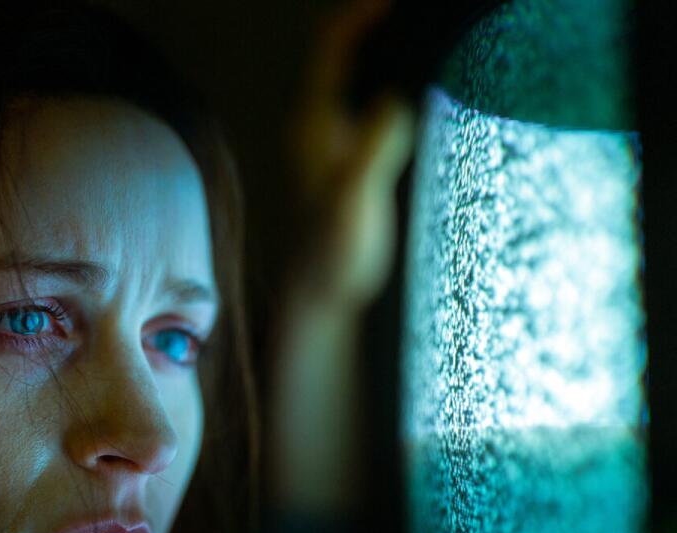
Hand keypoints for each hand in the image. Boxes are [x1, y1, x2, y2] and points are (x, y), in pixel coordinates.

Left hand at [283, 0, 415, 312]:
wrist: (323, 296)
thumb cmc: (335, 254)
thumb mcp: (357, 197)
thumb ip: (374, 146)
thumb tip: (394, 98)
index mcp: (313, 125)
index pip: (333, 47)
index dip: (363, 14)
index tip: (396, 0)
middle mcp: (317, 126)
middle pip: (344, 52)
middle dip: (379, 25)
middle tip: (419, 15)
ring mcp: (332, 141)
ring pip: (358, 76)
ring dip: (385, 51)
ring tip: (426, 36)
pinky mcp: (350, 159)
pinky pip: (370, 102)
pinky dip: (393, 80)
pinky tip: (423, 85)